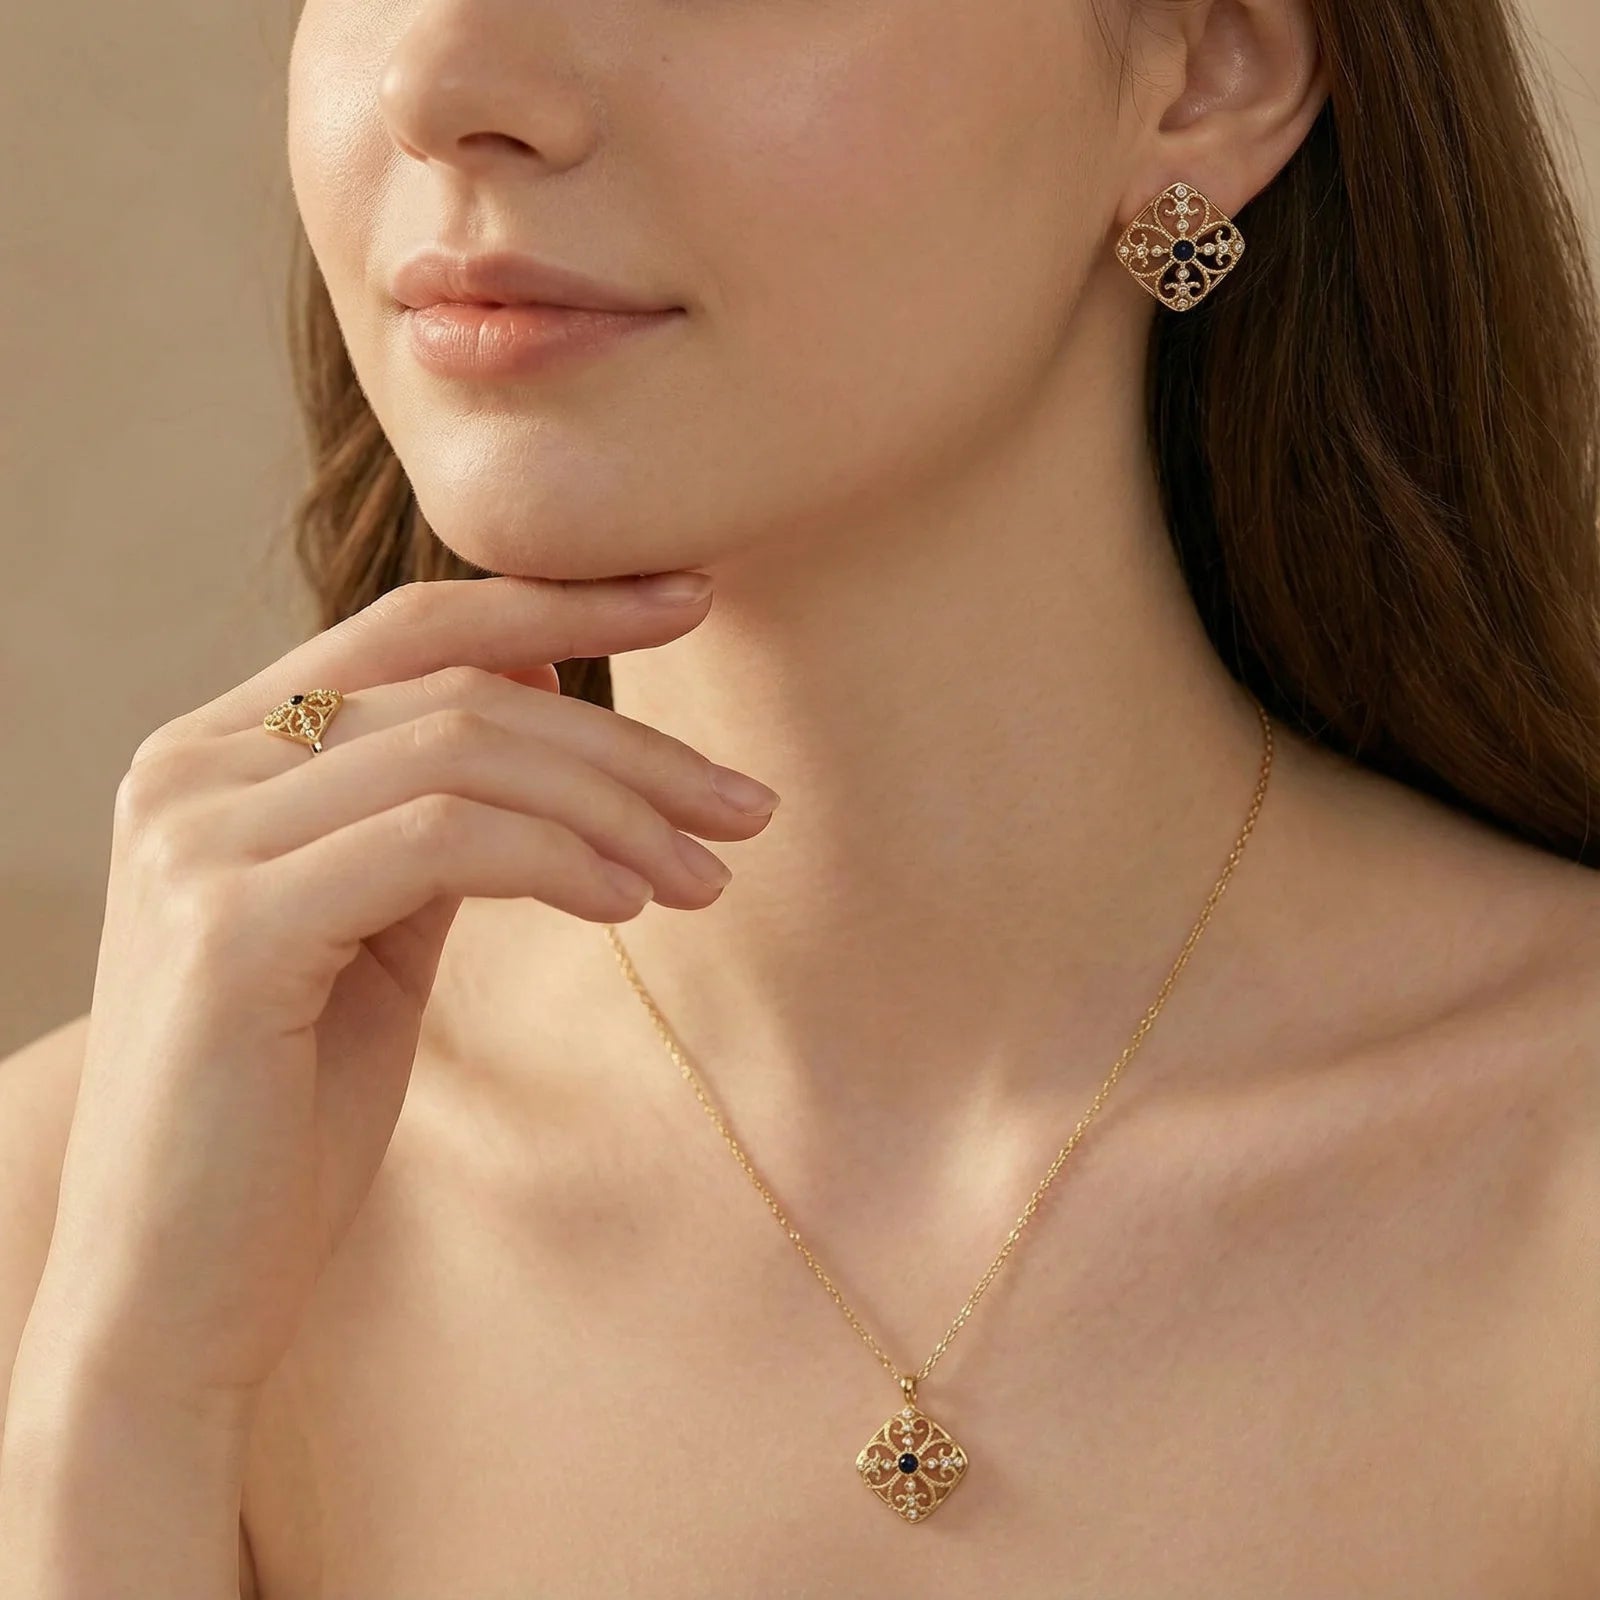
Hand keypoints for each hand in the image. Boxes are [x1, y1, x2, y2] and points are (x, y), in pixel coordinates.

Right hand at [27, 571, 777, 1416]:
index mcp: (218, 753)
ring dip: (616, 807)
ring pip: (461, 753)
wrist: (180, 1292)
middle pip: (458, 690)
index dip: (562, 601)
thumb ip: (439, 804)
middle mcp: (187, 768)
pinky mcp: (227, 927)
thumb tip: (546, 680)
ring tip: (708, 873)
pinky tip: (633, 906)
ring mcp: (195, 841)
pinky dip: (558, 859)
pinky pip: (439, 840)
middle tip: (746, 804)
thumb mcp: (378, 926)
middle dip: (628, 740)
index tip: (694, 601)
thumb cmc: (290, 1112)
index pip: (412, 628)